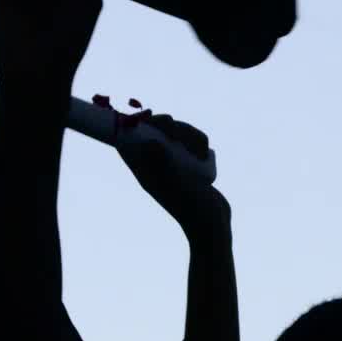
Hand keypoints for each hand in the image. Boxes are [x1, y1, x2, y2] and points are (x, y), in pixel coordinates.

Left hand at [116, 115, 229, 236]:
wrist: (213, 224)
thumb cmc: (192, 206)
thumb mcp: (177, 183)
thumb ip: (163, 161)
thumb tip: (149, 141)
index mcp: (144, 170)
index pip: (128, 142)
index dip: (133, 125)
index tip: (147, 116)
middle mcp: (157, 165)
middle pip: (155, 132)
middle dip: (167, 125)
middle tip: (173, 125)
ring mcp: (175, 164)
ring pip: (177, 135)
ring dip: (189, 134)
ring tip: (199, 149)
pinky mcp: (191, 165)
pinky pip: (192, 143)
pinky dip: (199, 143)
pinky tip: (205, 154)